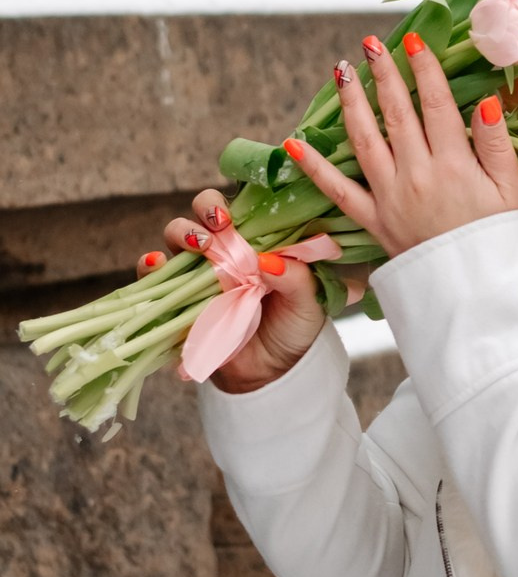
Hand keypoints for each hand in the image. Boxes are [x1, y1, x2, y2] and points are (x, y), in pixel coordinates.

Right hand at [137, 192, 332, 392]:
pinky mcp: (178, 299)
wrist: (273, 373)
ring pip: (175, 237)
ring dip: (181, 234)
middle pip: (200, 214)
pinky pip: (154, 279)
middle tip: (216, 229)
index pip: (236, 208)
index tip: (229, 217)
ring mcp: (197, 274)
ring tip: (197, 248)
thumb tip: (268, 260)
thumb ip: (297, 278)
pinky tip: (155, 265)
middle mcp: (222, 252)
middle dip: (202, 211)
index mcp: (254, 243)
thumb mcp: (308, 303)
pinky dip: (149, 268)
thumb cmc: (293, 329)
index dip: (227, 203)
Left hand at [280, 32, 517, 258]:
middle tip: (371, 45)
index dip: (424, 68)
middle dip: (383, 74)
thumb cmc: (499, 243)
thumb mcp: (513, 193)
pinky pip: (339, 192)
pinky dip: (315, 168)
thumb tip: (486, 99)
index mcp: (455, 165)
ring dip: (351, 103)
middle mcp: (417, 175)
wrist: (476, 297)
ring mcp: (390, 197)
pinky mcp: (374, 221)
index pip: (436, 104)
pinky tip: (295, 144)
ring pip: (364, 140)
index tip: (413, 39)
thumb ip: (497, 144)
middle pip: (396, 114)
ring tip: (340, 72)